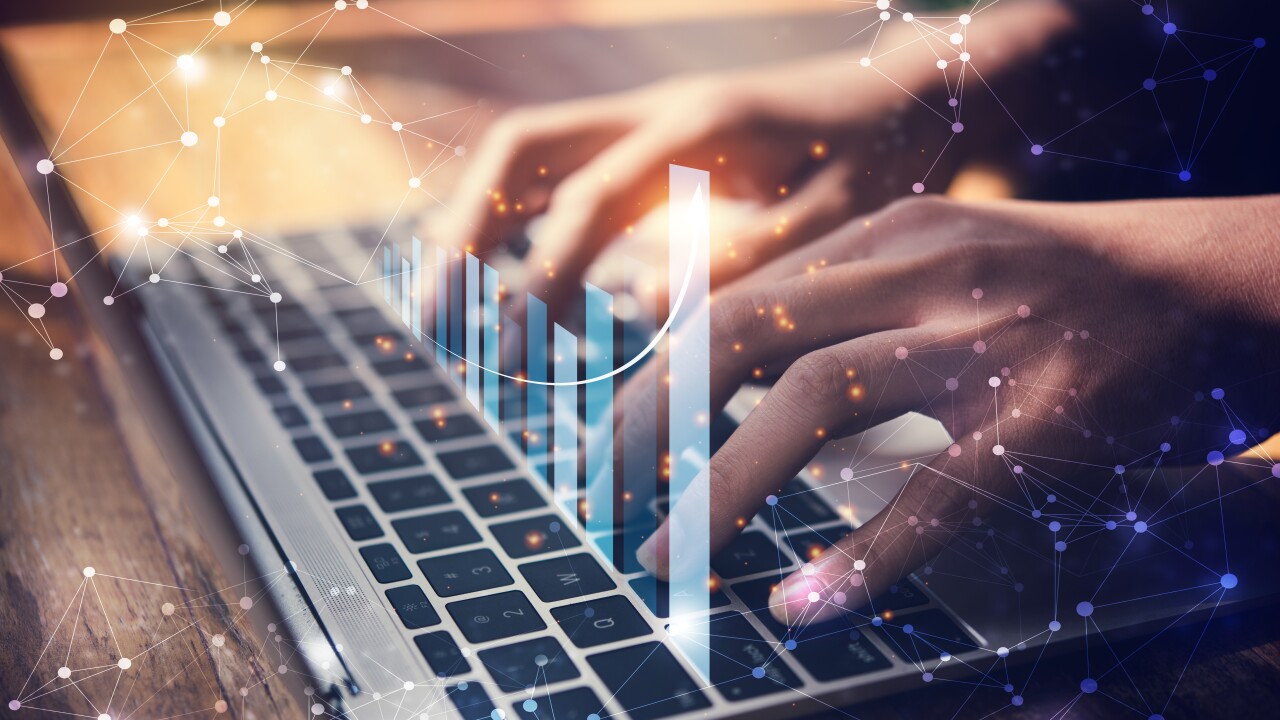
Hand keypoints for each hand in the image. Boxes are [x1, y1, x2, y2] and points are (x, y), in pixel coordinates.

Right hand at [434, 1, 1076, 317]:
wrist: (904, 96)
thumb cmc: (879, 161)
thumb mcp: (834, 220)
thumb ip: (742, 262)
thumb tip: (635, 305)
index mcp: (697, 128)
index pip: (586, 203)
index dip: (540, 279)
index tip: (511, 352)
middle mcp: (653, 111)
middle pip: (521, 148)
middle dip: (465, 231)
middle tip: (437, 317)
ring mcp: (643, 120)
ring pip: (528, 153)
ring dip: (476, 221)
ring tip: (446, 305)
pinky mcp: (648, 143)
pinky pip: (559, 170)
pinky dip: (519, 222)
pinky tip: (511, 281)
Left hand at [630, 193, 1279, 624]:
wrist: (1231, 280)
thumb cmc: (1078, 285)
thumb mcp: (953, 256)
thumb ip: (853, 299)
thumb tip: (748, 377)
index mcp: (890, 233)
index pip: (733, 300)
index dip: (658, 379)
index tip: (615, 442)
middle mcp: (921, 269)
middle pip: (736, 336)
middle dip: (650, 424)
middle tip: (604, 499)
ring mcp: (981, 338)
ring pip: (811, 405)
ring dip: (720, 489)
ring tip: (667, 557)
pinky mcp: (1047, 416)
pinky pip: (933, 496)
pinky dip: (860, 558)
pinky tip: (807, 606)